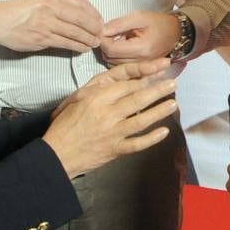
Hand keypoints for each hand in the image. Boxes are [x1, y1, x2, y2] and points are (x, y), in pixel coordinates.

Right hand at [0, 0, 102, 52]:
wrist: (1, 20)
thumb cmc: (25, 9)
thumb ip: (64, 2)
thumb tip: (87, 14)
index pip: (81, 3)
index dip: (94, 13)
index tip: (100, 20)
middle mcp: (50, 5)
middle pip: (81, 18)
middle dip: (95, 27)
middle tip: (100, 33)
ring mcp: (46, 22)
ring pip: (75, 32)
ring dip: (88, 39)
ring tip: (94, 42)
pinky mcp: (42, 37)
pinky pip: (65, 43)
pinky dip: (77, 46)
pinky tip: (83, 48)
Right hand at [42, 61, 176, 177]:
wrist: (56, 154)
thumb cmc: (63, 126)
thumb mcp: (75, 101)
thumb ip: (96, 91)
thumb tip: (115, 83)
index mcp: (96, 99)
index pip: (125, 86)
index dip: (143, 79)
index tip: (155, 74)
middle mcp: (107, 115)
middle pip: (138, 99)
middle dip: (158, 90)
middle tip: (172, 84)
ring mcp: (113, 133)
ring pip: (142, 120)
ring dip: (159, 111)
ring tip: (173, 104)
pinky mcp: (115, 150)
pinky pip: (137, 143)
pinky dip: (152, 138)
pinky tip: (164, 131)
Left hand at [100, 10, 180, 64]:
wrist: (176, 33)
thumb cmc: (159, 23)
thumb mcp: (139, 17)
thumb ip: (118, 24)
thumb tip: (101, 31)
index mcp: (141, 48)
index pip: (111, 49)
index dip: (103, 39)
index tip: (106, 31)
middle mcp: (141, 62)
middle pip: (109, 58)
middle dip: (106, 46)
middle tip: (113, 34)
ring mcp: (142, 68)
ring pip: (113, 64)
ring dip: (112, 53)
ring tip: (120, 41)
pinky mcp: (141, 71)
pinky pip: (121, 67)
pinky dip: (117, 58)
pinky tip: (124, 49)